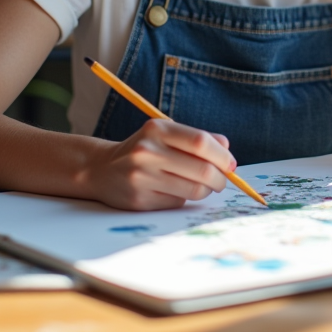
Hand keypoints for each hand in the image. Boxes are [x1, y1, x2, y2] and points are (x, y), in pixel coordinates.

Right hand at [91, 119, 234, 210]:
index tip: (230, 164)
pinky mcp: (140, 200)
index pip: (201, 142)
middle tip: (222, 180)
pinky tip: (176, 190)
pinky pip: (178, 202)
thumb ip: (196, 139)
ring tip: (202, 185)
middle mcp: (148, 152)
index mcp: (157, 129)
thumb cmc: (143, 149)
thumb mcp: (165, 134)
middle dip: (221, 178)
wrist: (101, 169)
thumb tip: (227, 149)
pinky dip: (185, 198)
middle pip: (203, 170)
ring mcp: (142, 177)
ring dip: (206, 190)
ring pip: (194, 190)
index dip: (222, 156)